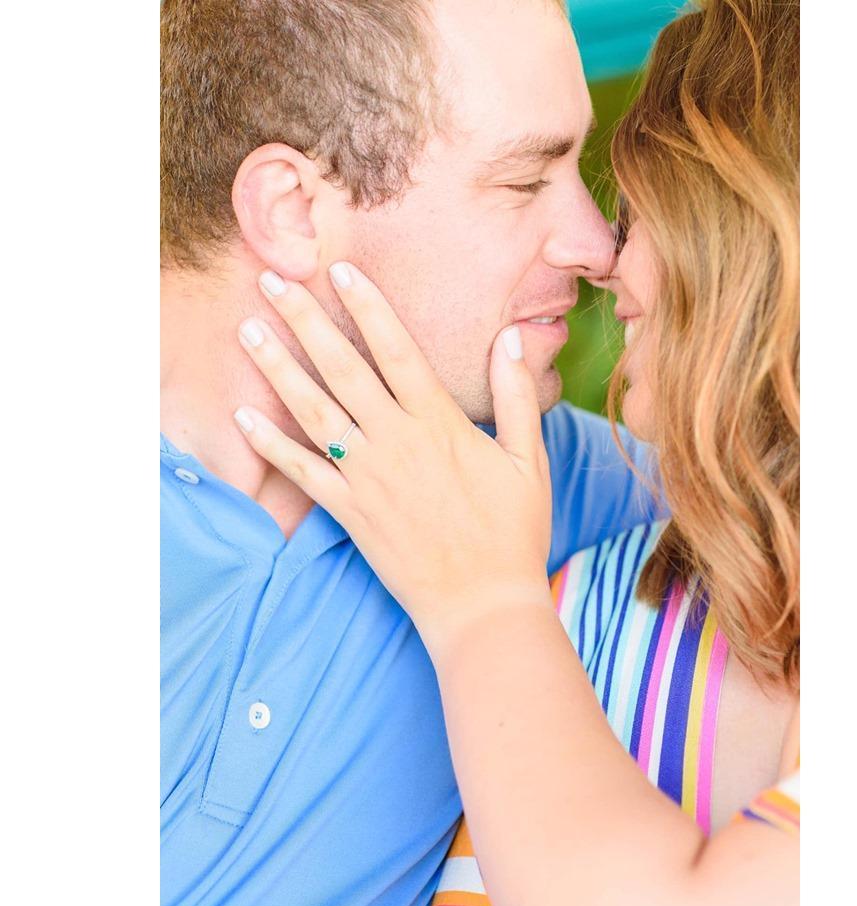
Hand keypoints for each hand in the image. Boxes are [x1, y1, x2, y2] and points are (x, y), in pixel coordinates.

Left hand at [233, 263, 554, 654]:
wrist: (482, 604)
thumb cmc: (513, 532)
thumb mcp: (530, 460)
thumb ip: (517, 397)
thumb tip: (513, 340)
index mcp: (440, 424)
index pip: (397, 350)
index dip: (367, 306)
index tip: (340, 270)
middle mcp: (396, 442)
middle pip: (343, 368)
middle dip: (305, 319)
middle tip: (272, 280)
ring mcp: (367, 478)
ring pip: (313, 412)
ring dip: (278, 368)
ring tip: (248, 331)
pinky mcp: (349, 513)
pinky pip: (302, 473)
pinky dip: (271, 445)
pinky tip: (245, 416)